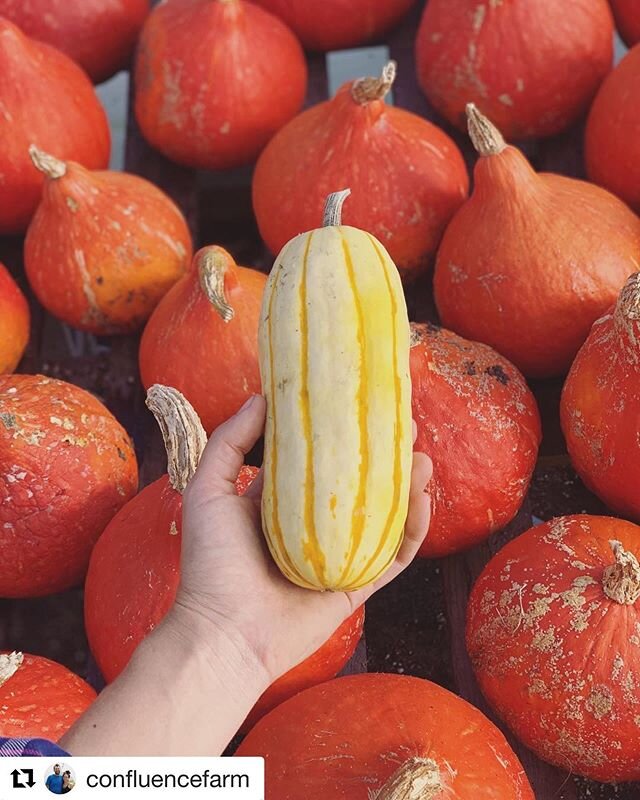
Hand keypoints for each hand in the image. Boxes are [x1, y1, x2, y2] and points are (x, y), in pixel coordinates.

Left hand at [174, 394, 432, 683]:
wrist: (225, 634)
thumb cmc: (211, 562)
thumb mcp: (208, 491)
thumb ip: (229, 443)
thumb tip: (261, 397)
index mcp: (280, 503)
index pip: (318, 459)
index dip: (342, 432)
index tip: (361, 405)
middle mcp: (313, 527)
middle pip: (359, 484)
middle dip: (384, 455)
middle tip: (405, 427)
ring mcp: (339, 556)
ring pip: (384, 516)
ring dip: (407, 486)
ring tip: (422, 457)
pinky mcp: (357, 586)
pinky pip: (394, 557)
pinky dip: (414, 531)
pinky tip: (423, 501)